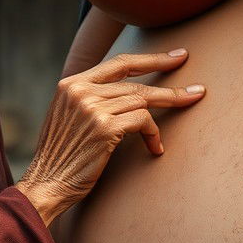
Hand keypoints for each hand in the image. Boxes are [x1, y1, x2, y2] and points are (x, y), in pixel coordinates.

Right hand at [16, 49, 204, 224]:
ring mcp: (92, 107)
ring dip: (162, 118)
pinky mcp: (105, 127)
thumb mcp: (68, 118)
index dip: (151, 60)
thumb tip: (126, 94)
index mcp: (71, 84)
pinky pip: (144, 121)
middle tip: (197, 91)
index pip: (119, 63)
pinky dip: (154, 134)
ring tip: (168, 132)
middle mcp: (81, 91)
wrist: (45, 185)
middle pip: (136, 83)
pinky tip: (156, 148)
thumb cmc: (61, 158)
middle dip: (170, 88)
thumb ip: (90, 100)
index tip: (176, 57)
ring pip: (142, 101)